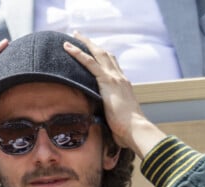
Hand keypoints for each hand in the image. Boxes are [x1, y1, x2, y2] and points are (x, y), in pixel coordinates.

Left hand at [63, 32, 165, 158]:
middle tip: (80, 36)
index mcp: (123, 86)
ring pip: (98, 54)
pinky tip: (68, 47)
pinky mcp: (107, 82)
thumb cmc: (128, 132)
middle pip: (105, 55)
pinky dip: (78, 53)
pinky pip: (90, 63)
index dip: (103, 57)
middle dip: (93, 44)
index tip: (94, 50)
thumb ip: (108, 120)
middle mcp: (120, 79)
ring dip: (84, 43)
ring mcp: (114, 78)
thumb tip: (99, 128)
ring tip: (73, 35)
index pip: (113, 66)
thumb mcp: (116, 122)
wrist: (136, 130)